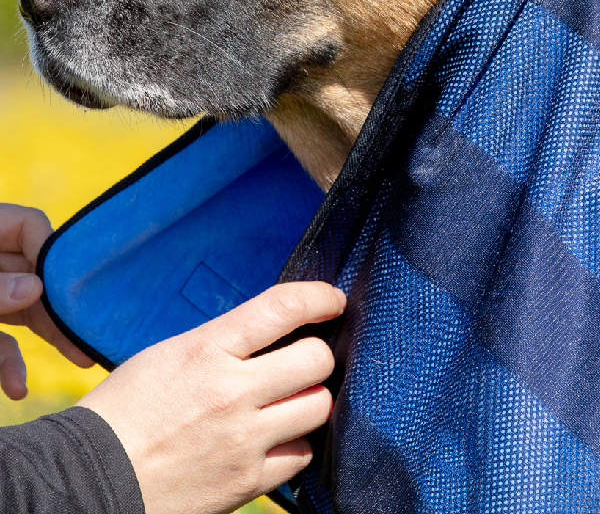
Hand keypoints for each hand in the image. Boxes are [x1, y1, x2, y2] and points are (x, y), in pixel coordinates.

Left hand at [0, 203, 93, 399]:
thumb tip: (35, 289)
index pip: (31, 227)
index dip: (52, 250)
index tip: (66, 282)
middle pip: (38, 274)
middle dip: (64, 306)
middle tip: (95, 329)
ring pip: (24, 313)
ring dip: (49, 339)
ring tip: (83, 360)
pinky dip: (9, 364)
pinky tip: (16, 387)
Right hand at [80, 281, 345, 513]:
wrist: (86, 482)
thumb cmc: (124, 412)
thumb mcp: (169, 355)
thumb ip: (225, 341)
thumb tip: (274, 330)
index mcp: (207, 350)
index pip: (282, 308)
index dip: (319, 298)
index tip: (332, 300)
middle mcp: (231, 392)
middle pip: (316, 359)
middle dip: (317, 355)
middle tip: (303, 361)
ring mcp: (242, 439)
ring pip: (318, 406)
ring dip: (310, 400)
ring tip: (290, 400)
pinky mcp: (246, 481)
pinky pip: (302, 455)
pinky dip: (296, 445)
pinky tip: (276, 438)